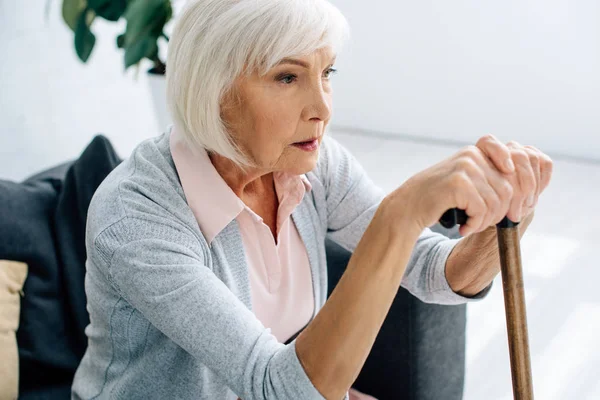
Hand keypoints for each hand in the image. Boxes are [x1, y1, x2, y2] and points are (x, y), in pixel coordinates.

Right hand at [392, 134, 552, 236]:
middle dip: (500, 212)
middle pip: (509, 189)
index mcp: (476, 151)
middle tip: (483, 223)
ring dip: (486, 221)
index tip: (518, 209)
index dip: (523, 188)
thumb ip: (490, 178)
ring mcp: (465, 167)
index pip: (515, 164)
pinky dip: (475, 224)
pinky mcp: (459, 183)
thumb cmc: (438, 199)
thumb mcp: (466, 181)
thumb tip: (528, 193)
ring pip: (498, 202)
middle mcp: (472, 155)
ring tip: (471, 225)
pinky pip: (483, 210)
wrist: (407, 207)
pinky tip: (462, 227)